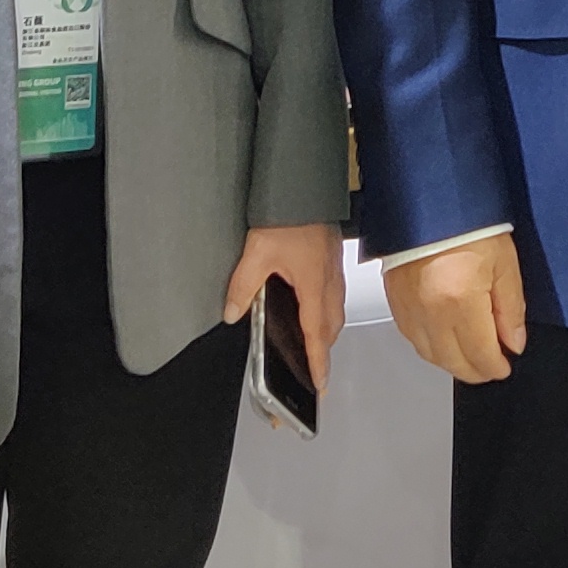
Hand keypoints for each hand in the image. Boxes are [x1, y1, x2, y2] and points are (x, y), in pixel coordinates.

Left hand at [224, 223, 348, 395]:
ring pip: (335, 310)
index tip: (319, 384)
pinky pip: (335, 293)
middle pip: (331, 327)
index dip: (317, 362)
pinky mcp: (332, 257)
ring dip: (328, 331)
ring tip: (316, 345)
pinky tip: (316, 305)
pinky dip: (328, 310)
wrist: (305, 183)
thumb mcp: (257, 251)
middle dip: (324, 351)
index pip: (317, 335)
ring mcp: (334, 268)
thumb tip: (232, 312)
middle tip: (316, 371)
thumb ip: (244, 285)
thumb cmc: (290, 212)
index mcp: (314, 285)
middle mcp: (329, 280)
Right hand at [383, 235, 526, 383]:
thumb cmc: (468, 222)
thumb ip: (511, 309)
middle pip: (454, 363)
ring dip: (453, 362)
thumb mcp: (504, 263)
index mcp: (460, 301)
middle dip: (477, 370)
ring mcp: (409, 308)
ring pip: (431, 356)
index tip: (504, 366)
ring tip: (471, 354)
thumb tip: (513, 343)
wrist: (430, 197)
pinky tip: (444, 340)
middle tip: (491, 365)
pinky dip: (431, 347)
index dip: (497, 367)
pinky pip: (412, 338)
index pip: (481, 356)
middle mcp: (430, 311)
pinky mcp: (395, 301)